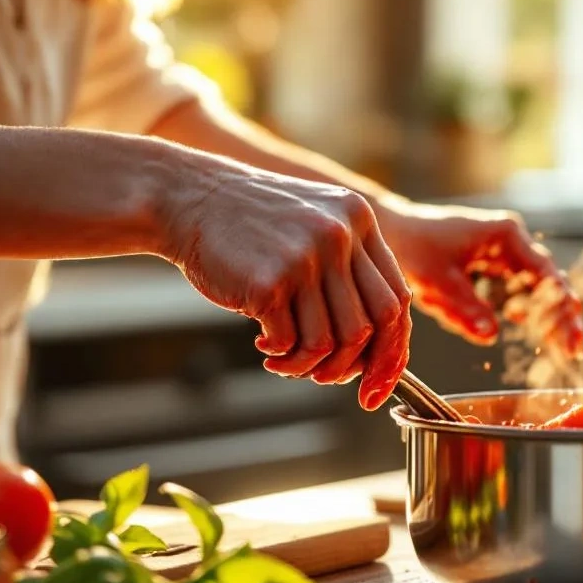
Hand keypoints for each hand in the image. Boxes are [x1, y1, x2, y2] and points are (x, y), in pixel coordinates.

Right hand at [158, 152, 411, 409]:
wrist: (186, 198)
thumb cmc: (250, 225)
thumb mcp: (312, 225)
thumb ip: (348, 270)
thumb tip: (374, 349)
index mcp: (358, 220)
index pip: (396, 300)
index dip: (393, 350)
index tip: (379, 383)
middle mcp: (339, 235)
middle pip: (370, 327)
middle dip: (353, 367)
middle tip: (325, 379)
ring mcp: (306, 257)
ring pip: (331, 342)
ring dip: (308, 365)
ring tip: (284, 361)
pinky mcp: (270, 281)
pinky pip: (292, 343)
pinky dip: (281, 357)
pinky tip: (263, 346)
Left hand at [376, 197, 582, 357]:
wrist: (391, 232)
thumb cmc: (412, 248)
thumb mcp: (436, 282)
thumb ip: (464, 308)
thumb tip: (491, 336)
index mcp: (506, 236)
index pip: (546, 275)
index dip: (561, 308)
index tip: (570, 338)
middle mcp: (511, 243)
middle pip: (549, 282)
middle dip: (563, 316)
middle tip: (574, 350)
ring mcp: (504, 255)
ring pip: (537, 289)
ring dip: (549, 315)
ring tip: (564, 348)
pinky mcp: (493, 269)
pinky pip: (518, 292)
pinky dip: (528, 311)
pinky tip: (534, 331)